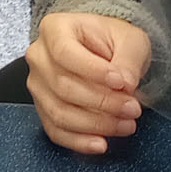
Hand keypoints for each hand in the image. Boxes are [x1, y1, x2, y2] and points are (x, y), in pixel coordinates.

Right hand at [26, 13, 150, 154]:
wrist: (104, 51)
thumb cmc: (113, 41)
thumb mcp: (130, 40)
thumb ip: (128, 60)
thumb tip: (125, 84)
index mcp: (55, 29)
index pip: (65, 52)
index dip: (93, 71)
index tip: (121, 82)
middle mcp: (39, 56)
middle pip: (63, 86)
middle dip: (102, 103)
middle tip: (132, 108)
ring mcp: (38, 85)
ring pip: (59, 112)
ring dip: (95, 124)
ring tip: (125, 124)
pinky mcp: (43, 108)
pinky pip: (55, 131)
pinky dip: (79, 141)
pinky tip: (101, 143)